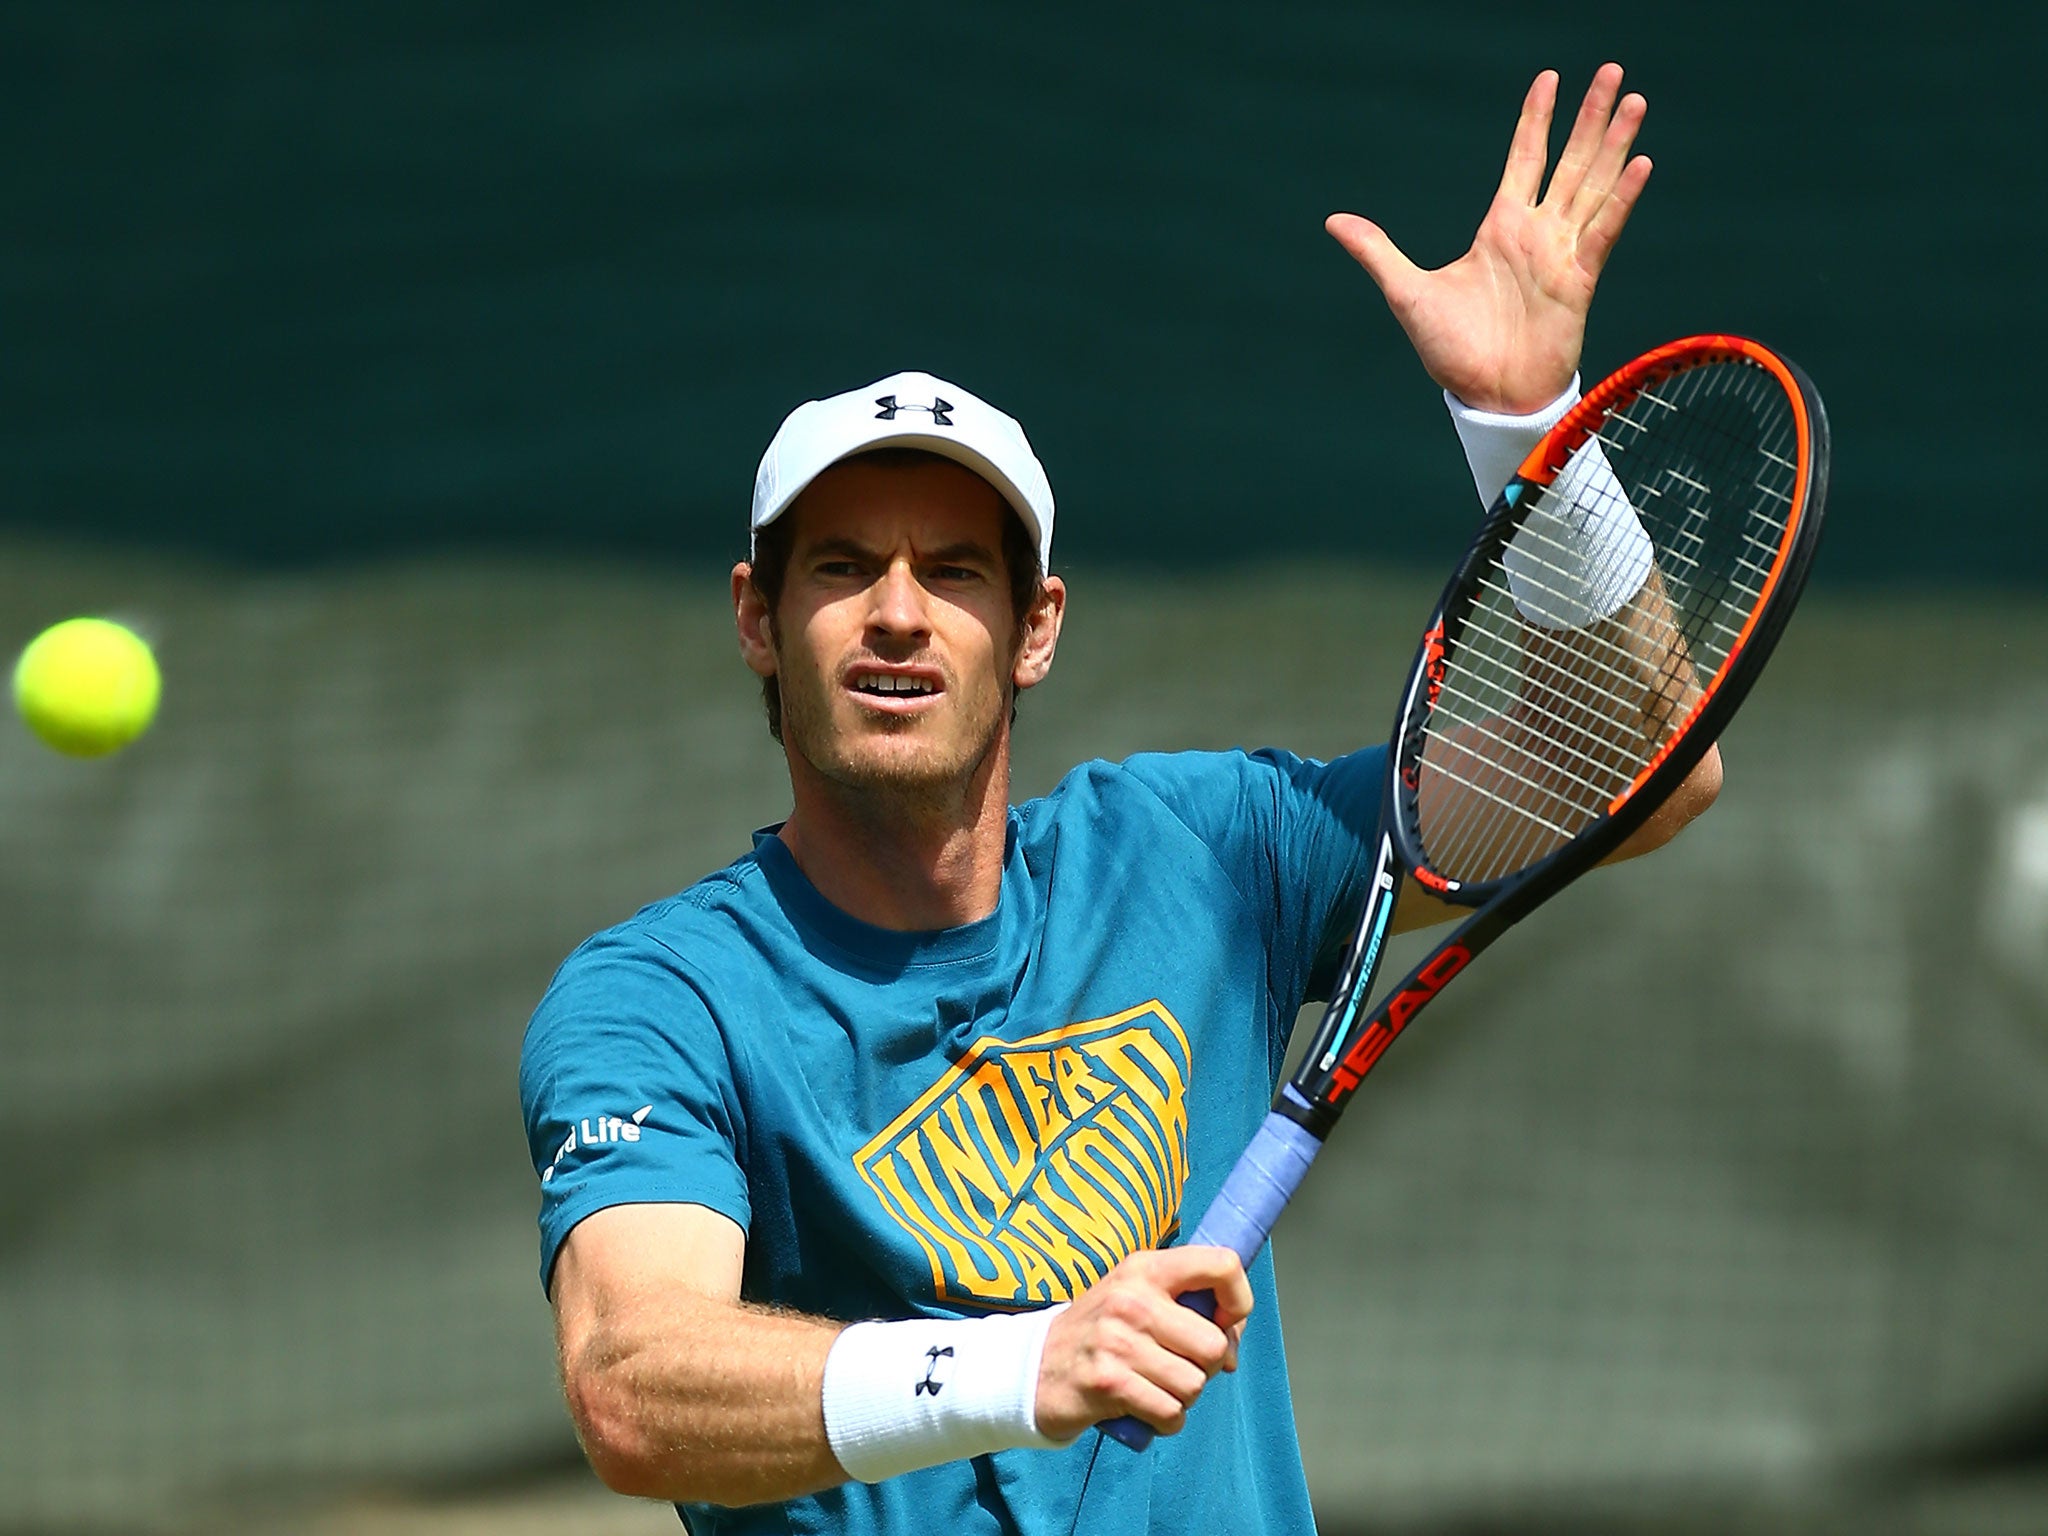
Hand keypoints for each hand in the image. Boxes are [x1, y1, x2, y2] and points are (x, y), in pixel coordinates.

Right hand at [1033, 1246, 1252, 1440]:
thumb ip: (1187, 1307)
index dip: (1238, 1301)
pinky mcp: (1108, 1383)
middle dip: (1205, 1367)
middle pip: (1213, 1344)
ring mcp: (1118, 1341)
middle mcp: (1132, 1298)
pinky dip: (1166, 1421)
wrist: (1033, 1367)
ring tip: (1154, 1386)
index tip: (1222, 1323)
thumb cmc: (1100, 1333)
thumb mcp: (1137, 1297)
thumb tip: (1231, 1345)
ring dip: (1183, 1397)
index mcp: (1145, 1268)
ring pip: (1194, 1384)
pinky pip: (1171, 1413)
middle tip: (1176, 1366)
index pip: (1222, 1265)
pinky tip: (1144, 1408)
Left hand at [1327, 64, 1651, 413]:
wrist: (1485, 396)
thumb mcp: (1406, 293)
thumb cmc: (1452, 351)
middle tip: (1611, 69)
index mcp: (1500, 229)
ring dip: (1615, 144)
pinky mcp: (1579, 282)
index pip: (1524, 157)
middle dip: (1590, 117)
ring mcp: (1562, 255)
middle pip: (1570, 160)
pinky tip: (1640, 164)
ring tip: (1634, 100)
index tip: (1550, 78)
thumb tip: (1333, 221)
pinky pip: (1603, 232)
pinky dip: (1622, 199)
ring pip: (1594, 185)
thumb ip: (1377, 252)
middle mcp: (1537, 234)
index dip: (1537, 118)